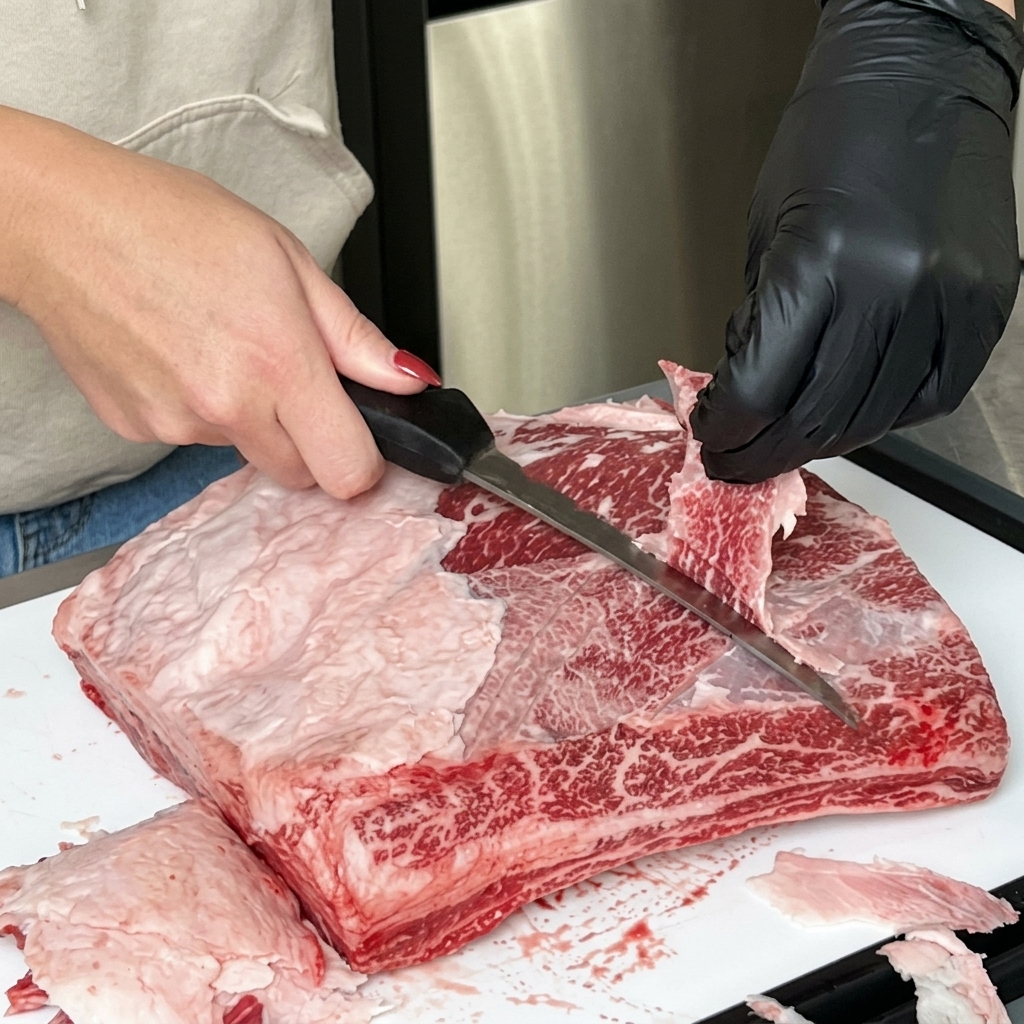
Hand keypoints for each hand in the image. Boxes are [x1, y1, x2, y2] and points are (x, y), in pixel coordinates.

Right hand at [0, 106, 439, 498]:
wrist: (59, 222)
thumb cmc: (170, 223)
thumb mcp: (287, 261)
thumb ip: (354, 337)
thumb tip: (408, 381)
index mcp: (278, 362)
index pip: (348, 471)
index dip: (365, 461)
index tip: (363, 437)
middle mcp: (228, 405)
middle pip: (300, 473)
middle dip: (310, 440)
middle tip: (290, 378)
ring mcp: (178, 425)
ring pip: (246, 453)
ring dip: (252, 419)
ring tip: (223, 347)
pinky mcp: (138, 429)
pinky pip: (194, 440)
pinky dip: (200, 411)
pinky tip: (182, 356)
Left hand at [690, 0, 1023, 482]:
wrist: (922, 76)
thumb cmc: (832, 138)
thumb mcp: (766, 234)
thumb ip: (757, 323)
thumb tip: (743, 394)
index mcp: (821, 262)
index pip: (759, 390)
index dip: (726, 429)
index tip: (709, 436)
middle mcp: (892, 287)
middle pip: (815, 418)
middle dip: (764, 452)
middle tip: (737, 461)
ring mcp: (948, 300)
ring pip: (872, 418)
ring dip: (818, 443)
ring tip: (784, 443)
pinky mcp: (984, 307)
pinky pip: (929, 396)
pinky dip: (881, 416)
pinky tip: (847, 414)